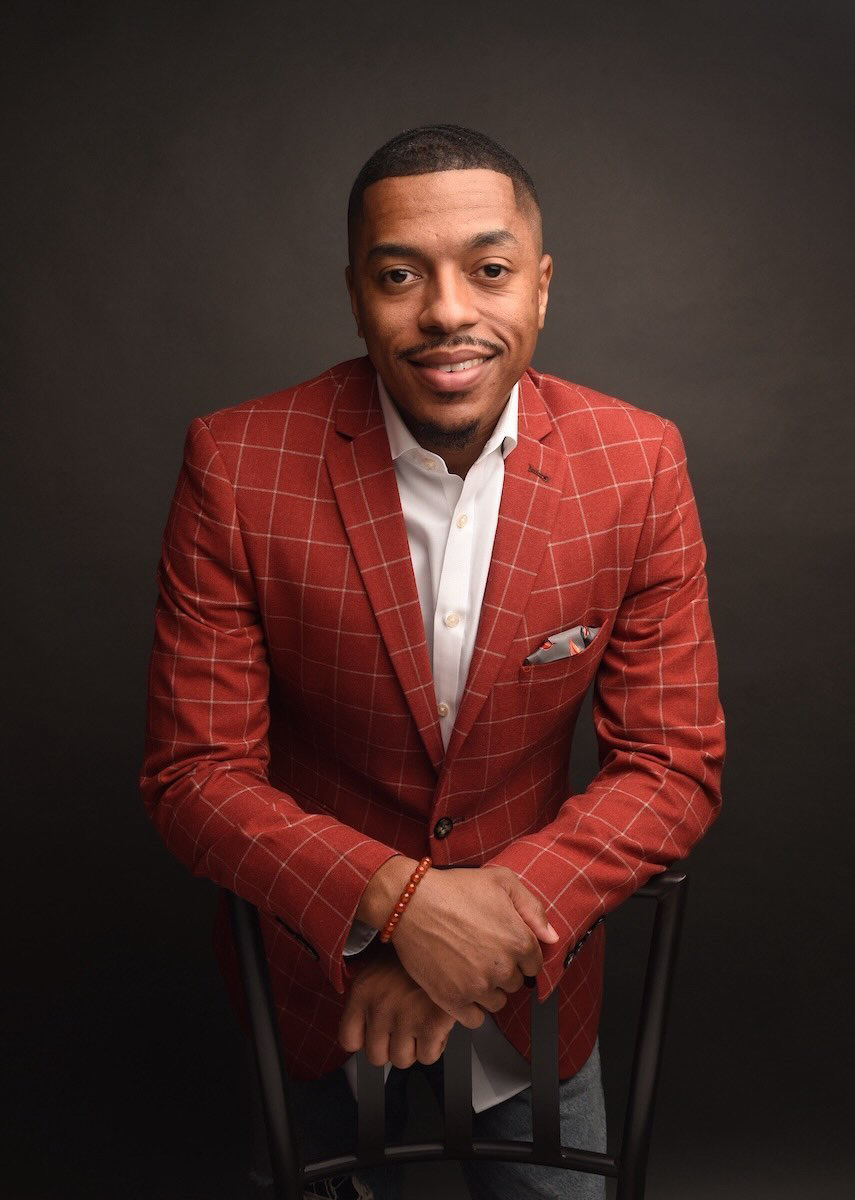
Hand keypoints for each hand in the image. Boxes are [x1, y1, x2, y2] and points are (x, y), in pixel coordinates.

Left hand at [338, 943, 456, 1067]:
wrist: (445, 938)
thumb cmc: (414, 954)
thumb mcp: (379, 965)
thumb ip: (367, 994)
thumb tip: (362, 1022)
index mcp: (363, 992)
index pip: (349, 1040)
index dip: (366, 1040)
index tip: (376, 1034)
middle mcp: (379, 1007)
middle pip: (376, 1056)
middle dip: (391, 1046)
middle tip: (403, 1029)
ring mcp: (404, 1018)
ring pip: (402, 1060)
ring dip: (413, 1047)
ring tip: (420, 1023)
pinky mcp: (431, 1025)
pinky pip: (427, 1057)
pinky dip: (435, 1045)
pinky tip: (436, 1025)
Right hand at [391, 865, 558, 1028]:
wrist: (410, 902)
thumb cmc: (454, 888)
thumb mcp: (501, 881)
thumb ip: (532, 908)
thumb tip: (552, 937)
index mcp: (519, 940)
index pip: (534, 964)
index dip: (519, 954)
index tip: (502, 946)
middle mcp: (502, 968)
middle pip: (514, 983)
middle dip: (503, 970)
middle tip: (481, 952)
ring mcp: (477, 987)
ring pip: (497, 1002)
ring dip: (488, 990)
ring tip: (469, 967)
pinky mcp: (453, 1000)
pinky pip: (475, 1019)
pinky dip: (471, 1009)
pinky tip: (462, 988)